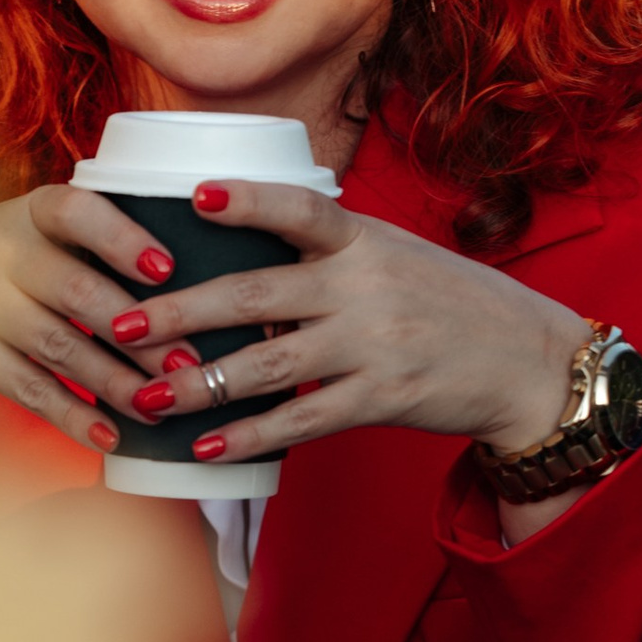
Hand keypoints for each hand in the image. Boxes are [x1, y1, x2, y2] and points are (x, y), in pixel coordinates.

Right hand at [0, 184, 194, 451]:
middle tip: (189, 364)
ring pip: (59, 347)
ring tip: (161, 406)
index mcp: (28, 212)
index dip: (122, 238)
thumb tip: (193, 289)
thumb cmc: (4, 265)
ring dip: (116, 382)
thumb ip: (94, 247)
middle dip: (141, 333)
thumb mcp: (34, 235)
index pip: (76, 213)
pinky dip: (73, 416)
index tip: (167, 269)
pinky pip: (28, 390)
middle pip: (77, 292)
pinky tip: (111, 436)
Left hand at [116, 179, 589, 521]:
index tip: (196, 196)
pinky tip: (206, 446)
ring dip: (198, 384)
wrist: (524, 361)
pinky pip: (301, 420)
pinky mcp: (379, 399)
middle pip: (255, 296)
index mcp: (362, 240)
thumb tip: (239, 245)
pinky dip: (249, 435)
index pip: (299, 208)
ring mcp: (370, 346)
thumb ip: (325, 251)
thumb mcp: (392, 254)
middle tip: (118, 324)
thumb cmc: (445, 302)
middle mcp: (362, 288)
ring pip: (266, 367)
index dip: (249, 199)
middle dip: (179, 312)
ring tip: (144, 398)